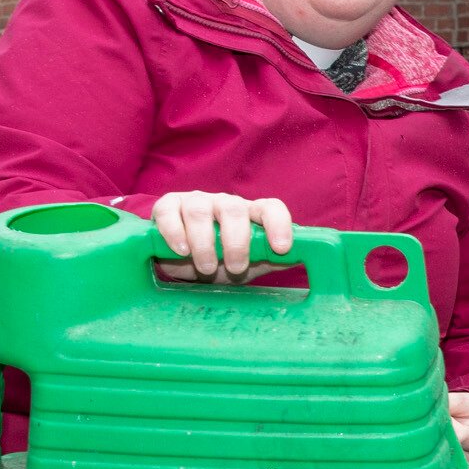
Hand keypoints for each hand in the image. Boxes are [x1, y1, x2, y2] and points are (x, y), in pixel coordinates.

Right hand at [150, 191, 292, 278]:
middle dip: (236, 241)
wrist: (177, 260)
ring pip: (200, 211)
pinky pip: (169, 212)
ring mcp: (195, 201)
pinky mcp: (167, 206)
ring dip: (204, 242)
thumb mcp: (247, 264)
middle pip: (234, 209)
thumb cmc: (218, 259)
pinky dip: (174, 231)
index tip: (281, 248)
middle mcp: (223, 203)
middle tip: (235, 267)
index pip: (270, 208)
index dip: (279, 225)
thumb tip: (302, 258)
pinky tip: (181, 250)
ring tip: (206, 267)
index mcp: (249, 214)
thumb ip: (270, 259)